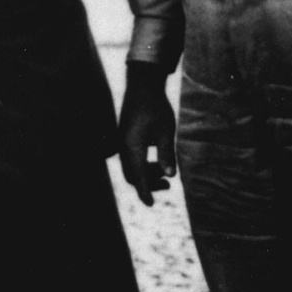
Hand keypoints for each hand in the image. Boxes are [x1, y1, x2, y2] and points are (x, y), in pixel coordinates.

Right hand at [119, 62, 176, 204]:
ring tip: (165, 174)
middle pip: (132, 175)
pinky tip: (156, 161)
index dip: (144, 192)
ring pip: (130, 168)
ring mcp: (122, 143)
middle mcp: (123, 147)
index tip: (150, 204)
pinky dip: (142, 166)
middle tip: (168, 186)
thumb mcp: (166, 131)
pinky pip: (130, 159)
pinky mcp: (124, 138)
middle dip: (148, 184)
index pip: (138, 176)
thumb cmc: (156, 107)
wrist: (142, 87)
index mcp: (132, 147)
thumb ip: (166, 154)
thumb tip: (169, 176)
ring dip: (146, 174)